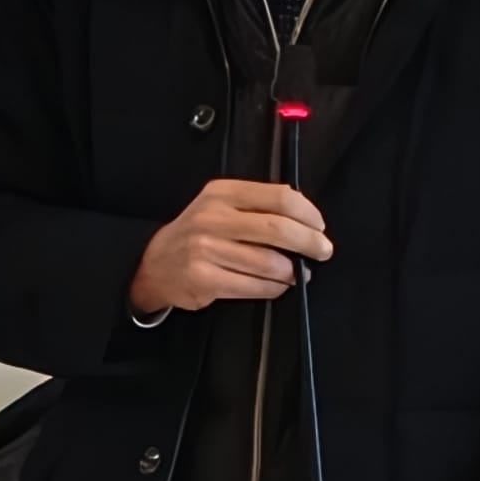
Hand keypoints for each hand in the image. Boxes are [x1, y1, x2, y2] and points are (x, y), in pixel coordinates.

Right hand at [129, 179, 331, 314]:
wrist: (156, 262)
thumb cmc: (199, 233)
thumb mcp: (221, 205)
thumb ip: (258, 206)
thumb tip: (305, 221)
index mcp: (222, 192)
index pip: (279, 197)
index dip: (308, 213)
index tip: (318, 225)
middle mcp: (213, 217)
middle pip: (278, 229)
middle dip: (310, 242)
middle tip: (323, 251)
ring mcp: (206, 249)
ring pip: (269, 262)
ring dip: (292, 270)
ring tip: (298, 271)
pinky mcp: (205, 279)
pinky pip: (255, 286)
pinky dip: (275, 287)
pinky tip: (278, 284)